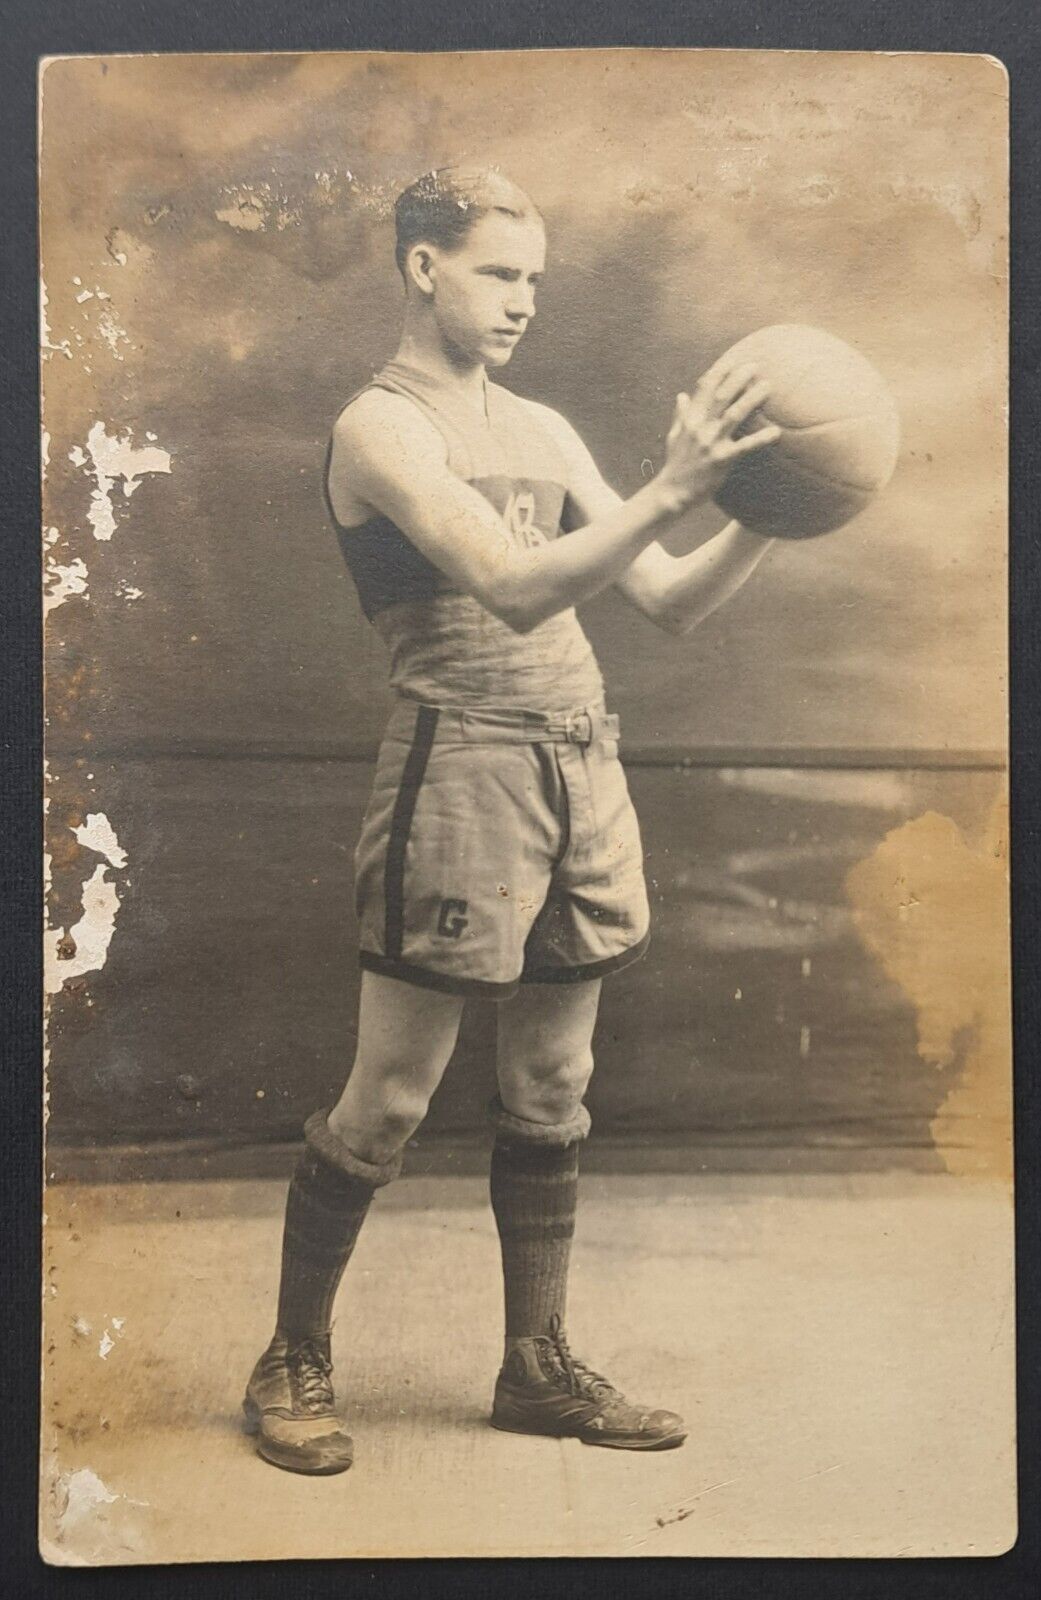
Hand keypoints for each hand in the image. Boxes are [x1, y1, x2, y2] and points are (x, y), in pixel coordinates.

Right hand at [655, 361, 780, 511]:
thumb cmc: (675, 464)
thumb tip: (681, 395)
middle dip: (738, 378)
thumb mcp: (674, 436)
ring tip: (768, 386)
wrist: (671, 493)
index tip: (734, 360)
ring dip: (751, 399)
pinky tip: (776, 432)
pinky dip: (760, 439)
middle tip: (755, 366)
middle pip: (721, 396)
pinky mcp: (721, 460)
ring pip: (734, 415)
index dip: (720, 372)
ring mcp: (711, 443)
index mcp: (690, 420)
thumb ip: (680, 415)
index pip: (704, 389)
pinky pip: (744, 447)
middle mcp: (700, 428)